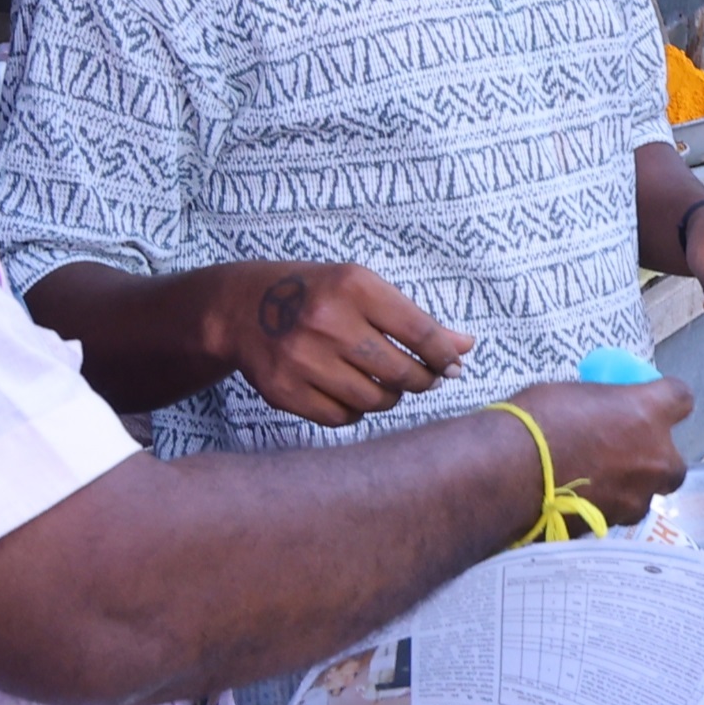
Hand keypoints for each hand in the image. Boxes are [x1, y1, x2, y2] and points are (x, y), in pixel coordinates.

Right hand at [211, 262, 471, 427]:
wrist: (238, 308)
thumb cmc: (315, 296)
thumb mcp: (362, 290)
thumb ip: (414, 319)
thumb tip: (465, 346)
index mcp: (354, 286)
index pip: (421, 332)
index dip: (445, 356)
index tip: (453, 366)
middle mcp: (327, 322)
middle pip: (401, 373)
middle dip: (421, 380)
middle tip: (422, 378)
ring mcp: (302, 359)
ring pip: (375, 401)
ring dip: (389, 397)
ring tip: (383, 383)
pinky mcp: (284, 391)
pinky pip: (341, 418)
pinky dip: (354, 411)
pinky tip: (348, 391)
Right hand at [496, 374, 697, 527]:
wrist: (505, 474)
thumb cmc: (534, 422)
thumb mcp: (574, 396)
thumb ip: (603, 408)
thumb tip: (602, 415)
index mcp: (647, 413)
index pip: (681, 398)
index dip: (667, 400)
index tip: (652, 402)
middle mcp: (654, 457)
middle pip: (673, 461)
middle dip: (653, 459)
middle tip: (623, 452)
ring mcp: (636, 496)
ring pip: (646, 493)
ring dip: (629, 486)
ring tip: (593, 479)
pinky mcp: (614, 524)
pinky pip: (618, 513)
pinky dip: (604, 506)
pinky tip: (577, 498)